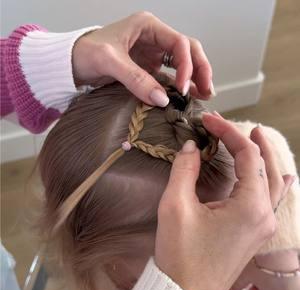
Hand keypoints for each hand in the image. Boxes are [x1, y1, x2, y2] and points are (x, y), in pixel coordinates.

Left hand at [72, 12, 213, 105]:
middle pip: (188, 51)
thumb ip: (136, 80)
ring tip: (204, 96)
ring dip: (195, 78)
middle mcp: (154, 39)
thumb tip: (162, 100)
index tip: (183, 88)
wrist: (70, 64)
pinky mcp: (148, 70)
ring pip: (183, 64)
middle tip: (207, 91)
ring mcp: (152, 55)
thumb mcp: (110, 62)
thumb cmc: (85, 53)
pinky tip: (188, 98)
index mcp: (148, 27)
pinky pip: (170, 77)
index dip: (187, 65)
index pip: (180, 43)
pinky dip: (180, 87)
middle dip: (200, 70)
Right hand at [155, 114, 280, 289]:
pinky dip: (270, 183)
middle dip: (252, 142)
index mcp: (250, 206)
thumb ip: (185, 170)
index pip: (247, 156)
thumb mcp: (175, 207)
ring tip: (255, 141)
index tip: (207, 121)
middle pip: (267, 167)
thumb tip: (191, 148)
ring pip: (273, 184)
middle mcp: (264, 216)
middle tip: (237, 126)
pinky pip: (271, 202)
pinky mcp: (255, 238)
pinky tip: (271, 178)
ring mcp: (263, 229)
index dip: (228, 133)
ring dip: (264, 160)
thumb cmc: (179, 255)